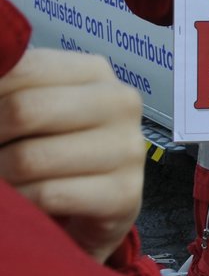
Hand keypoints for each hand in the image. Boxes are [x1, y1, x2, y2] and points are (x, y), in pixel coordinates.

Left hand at [0, 49, 145, 263]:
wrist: (92, 207)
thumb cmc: (53, 150)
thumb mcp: (34, 112)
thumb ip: (11, 92)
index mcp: (95, 72)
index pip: (23, 68)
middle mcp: (121, 102)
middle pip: (24, 111)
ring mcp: (128, 148)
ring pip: (30, 159)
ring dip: (0, 176)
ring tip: (3, 180)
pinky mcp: (125, 194)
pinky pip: (48, 195)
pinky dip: (21, 204)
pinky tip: (22, 204)